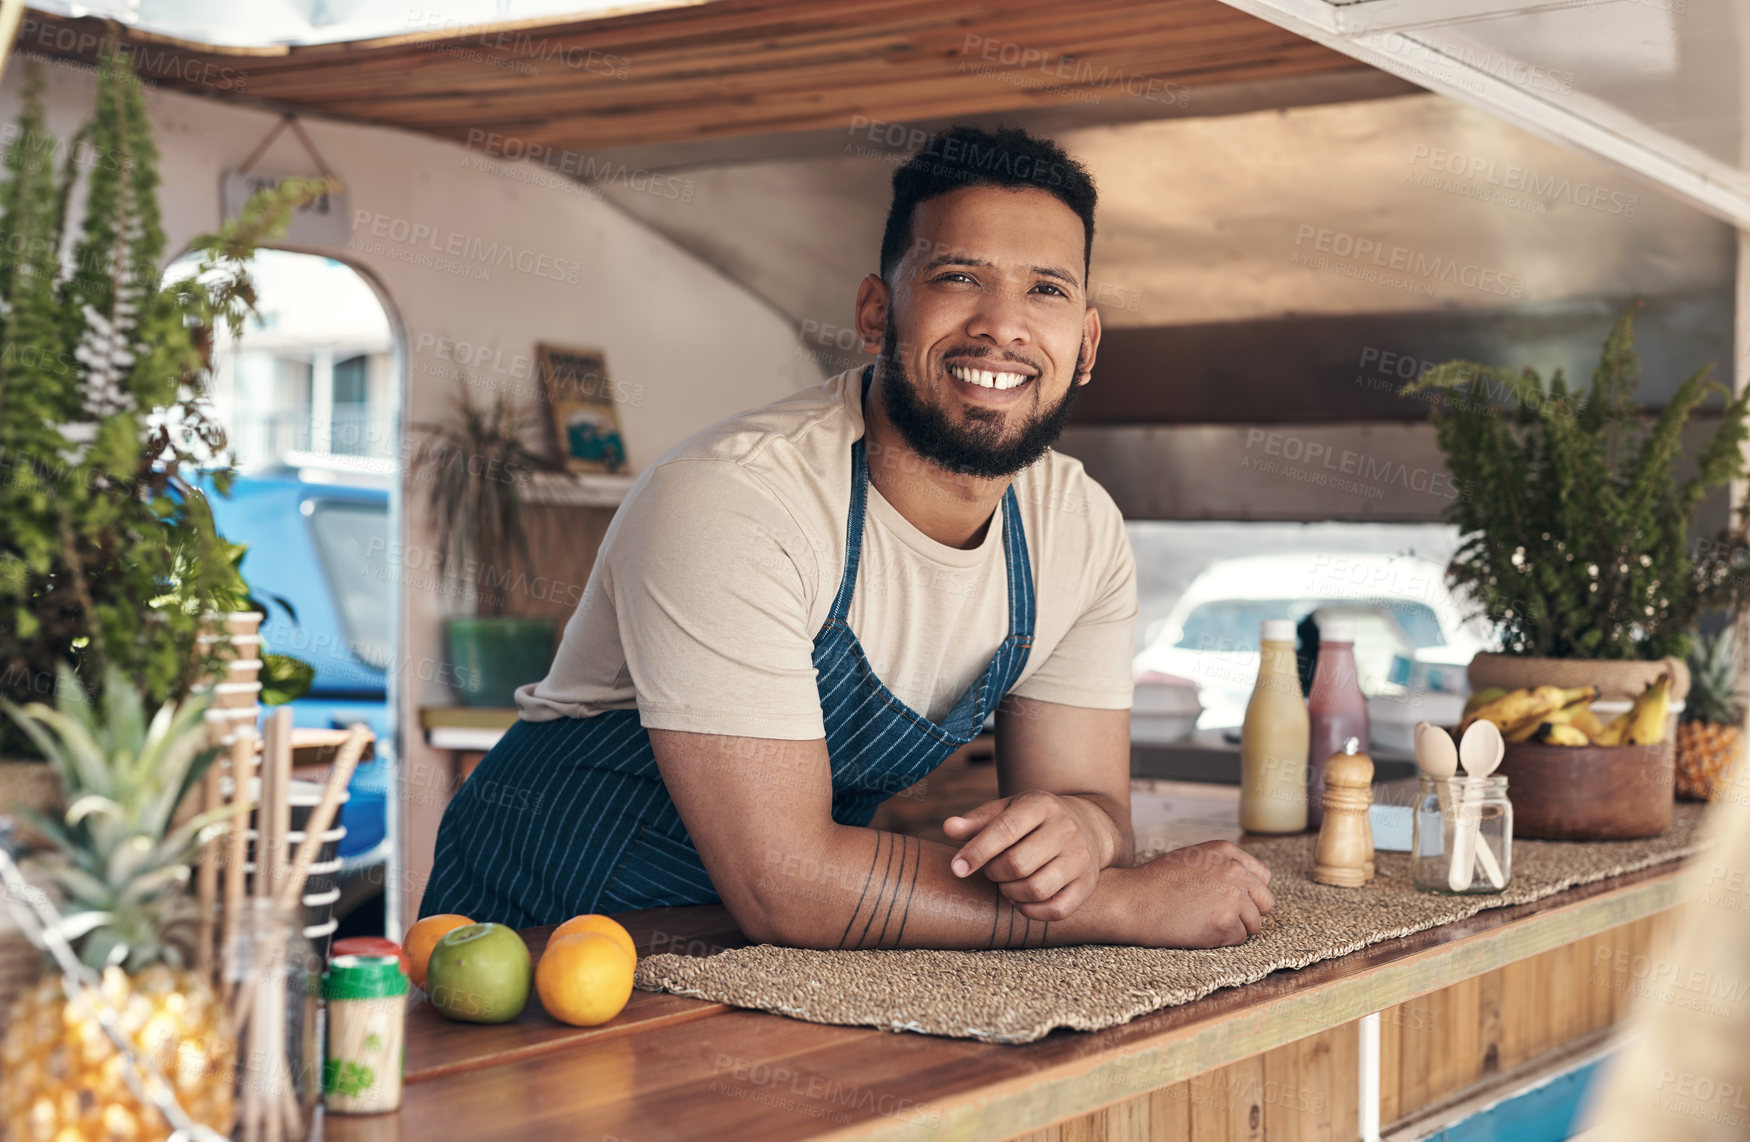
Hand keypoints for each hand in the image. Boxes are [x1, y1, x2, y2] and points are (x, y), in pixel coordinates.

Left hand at [942, 791, 1112, 921]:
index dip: (977, 852)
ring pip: (1037, 889)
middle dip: (994, 873)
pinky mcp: (1087, 884)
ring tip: (1006, 884)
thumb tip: (949, 827)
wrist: (1088, 824)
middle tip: (991, 870)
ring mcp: (1080, 858)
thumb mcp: (1007, 810)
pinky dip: (1031, 911)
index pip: (1005, 830)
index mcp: (1040, 805)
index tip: (957, 868)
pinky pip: (1056, 910)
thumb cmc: (1035, 819)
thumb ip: (977, 821)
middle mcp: (1065, 830)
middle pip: (1018, 864)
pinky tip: (1022, 899)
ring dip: (1010, 893)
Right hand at [1120, 841, 1274, 947]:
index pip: (1262, 877)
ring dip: (1234, 928)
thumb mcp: (1192, 858)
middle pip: (1265, 902)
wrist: (1131, 900)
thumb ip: (1222, 866)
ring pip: (1254, 923)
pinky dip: (1221, 941)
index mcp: (1227, 851)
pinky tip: (1198, 930)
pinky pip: (1238, 939)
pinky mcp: (1225, 923)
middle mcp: (1235, 870)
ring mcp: (1232, 896)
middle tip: (1218, 916)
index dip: (1248, 893)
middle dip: (1247, 912)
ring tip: (1203, 922)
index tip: (1231, 900)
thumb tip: (1247, 884)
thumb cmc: (1155, 882)